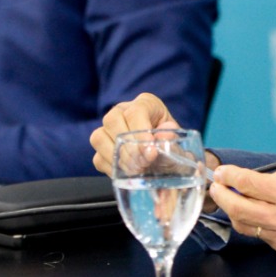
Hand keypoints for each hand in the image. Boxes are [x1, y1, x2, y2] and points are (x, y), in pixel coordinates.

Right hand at [90, 93, 220, 177]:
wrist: (168, 156)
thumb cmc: (172, 144)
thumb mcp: (177, 140)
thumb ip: (172, 139)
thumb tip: (164, 136)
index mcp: (145, 103)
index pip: (135, 112)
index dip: (141, 133)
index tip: (150, 152)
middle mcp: (122, 110)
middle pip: (112, 120)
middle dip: (127, 147)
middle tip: (142, 164)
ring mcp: (108, 128)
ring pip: (99, 137)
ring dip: (116, 157)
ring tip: (134, 169)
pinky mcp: (102, 148)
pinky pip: (98, 157)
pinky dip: (111, 168)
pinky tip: (127, 173)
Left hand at [210, 160, 275, 258]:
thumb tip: (256, 180)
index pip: (248, 184)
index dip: (229, 176)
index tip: (222, 171)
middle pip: (238, 210)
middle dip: (222, 196)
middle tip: (216, 186)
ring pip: (247, 227)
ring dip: (234, 211)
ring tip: (231, 198)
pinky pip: (263, 237)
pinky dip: (255, 224)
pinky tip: (256, 213)